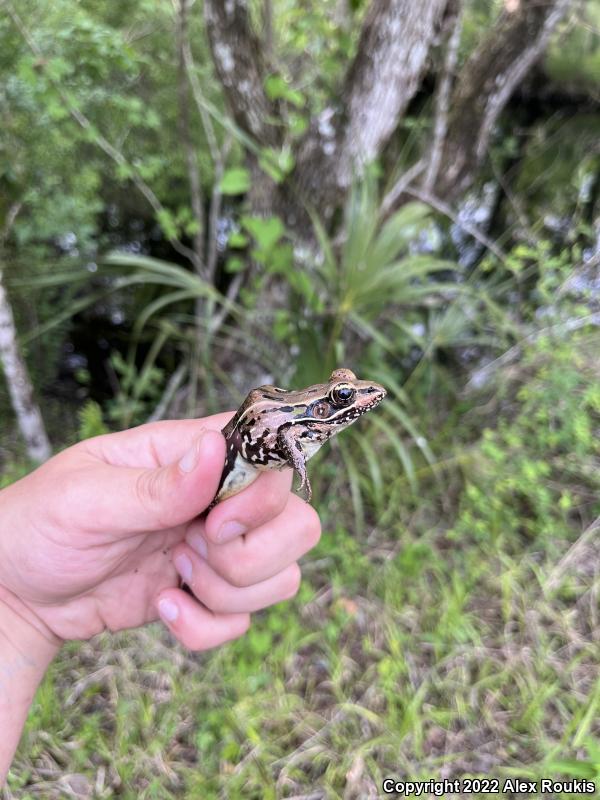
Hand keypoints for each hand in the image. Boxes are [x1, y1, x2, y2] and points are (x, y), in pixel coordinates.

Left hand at [0, 414, 320, 648]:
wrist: (18, 593)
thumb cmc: (41, 524)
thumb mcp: (87, 498)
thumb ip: (156, 484)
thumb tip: (215, 449)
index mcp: (191, 455)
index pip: (271, 457)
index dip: (262, 496)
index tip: (213, 523)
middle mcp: (217, 499)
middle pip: (298, 523)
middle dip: (250, 555)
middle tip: (189, 551)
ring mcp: (217, 549)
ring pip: (283, 577)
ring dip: (227, 592)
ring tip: (171, 577)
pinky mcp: (208, 595)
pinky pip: (243, 622)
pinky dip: (206, 628)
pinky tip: (162, 607)